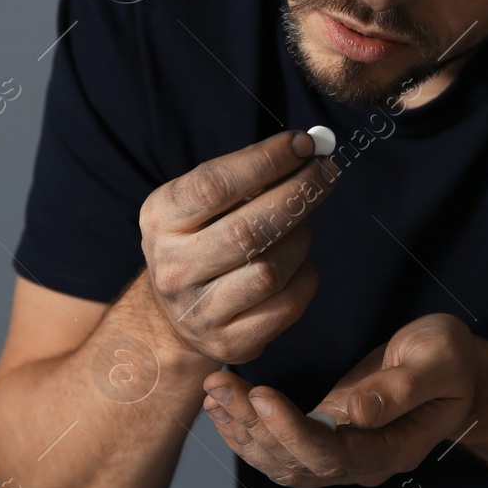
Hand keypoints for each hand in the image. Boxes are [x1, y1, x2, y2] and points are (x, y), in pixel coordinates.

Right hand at [138, 130, 336, 364]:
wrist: (178, 314)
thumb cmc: (203, 239)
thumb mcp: (203, 203)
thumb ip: (247, 176)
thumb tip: (307, 152)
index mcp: (161, 219)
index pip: (214, 185)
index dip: (265, 162)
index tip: (303, 145)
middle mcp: (172, 267)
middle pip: (248, 231)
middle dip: (297, 195)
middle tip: (326, 173)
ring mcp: (198, 311)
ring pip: (270, 271)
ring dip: (301, 240)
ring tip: (303, 226)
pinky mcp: (230, 343)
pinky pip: (287, 305)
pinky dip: (304, 276)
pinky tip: (299, 264)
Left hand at [201, 314, 487, 487]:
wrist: (456, 370)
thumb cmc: (451, 360)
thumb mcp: (438, 361)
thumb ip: (400, 388)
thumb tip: (354, 412)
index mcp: (391, 450)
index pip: (329, 456)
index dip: (290, 431)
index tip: (261, 394)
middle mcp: (361, 463)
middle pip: (295, 464)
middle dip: (253, 426)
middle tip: (222, 383)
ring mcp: (340, 455)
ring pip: (279, 461)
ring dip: (242, 429)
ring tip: (216, 389)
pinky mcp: (324, 437)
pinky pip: (278, 447)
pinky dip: (247, 428)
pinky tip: (224, 402)